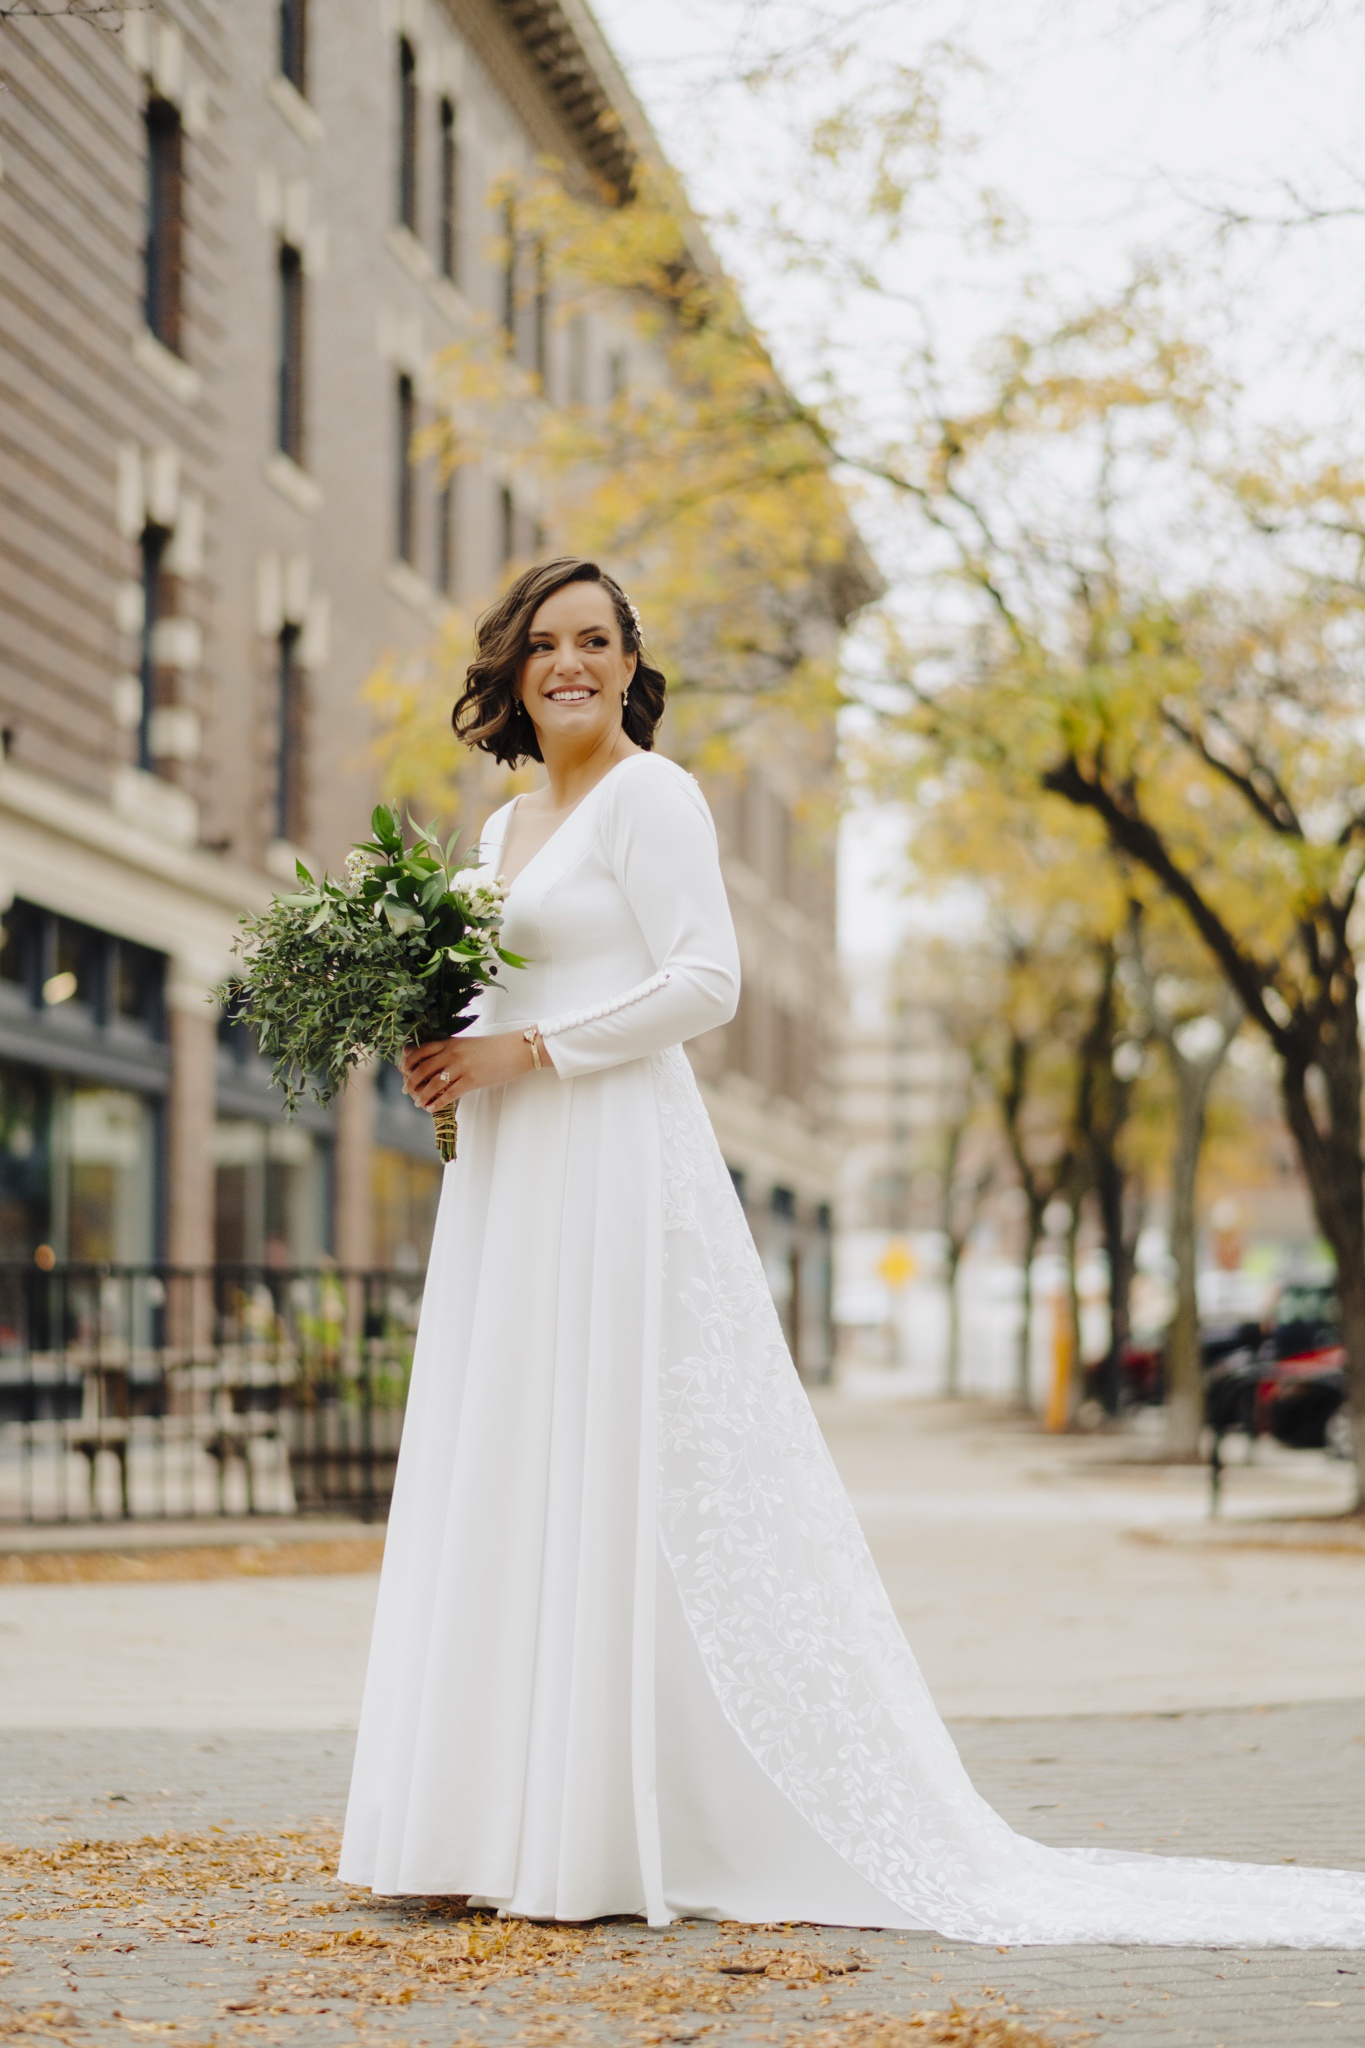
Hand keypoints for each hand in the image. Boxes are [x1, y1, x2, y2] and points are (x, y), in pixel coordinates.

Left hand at [400, 1031, 548, 1113]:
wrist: (517, 1049)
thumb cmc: (494, 1048)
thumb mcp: (468, 1044)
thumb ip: (452, 1051)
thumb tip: (437, 1065)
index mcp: (450, 1042)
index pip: (420, 1051)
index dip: (408, 1062)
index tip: (403, 1072)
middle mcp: (452, 1053)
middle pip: (421, 1068)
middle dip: (410, 1081)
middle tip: (407, 1090)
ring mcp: (461, 1066)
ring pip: (432, 1083)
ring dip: (422, 1095)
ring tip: (418, 1103)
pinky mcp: (472, 1080)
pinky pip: (449, 1094)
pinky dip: (436, 1103)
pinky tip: (431, 1108)